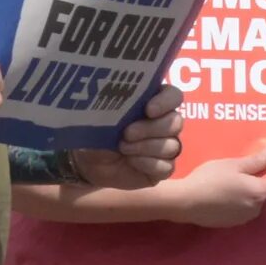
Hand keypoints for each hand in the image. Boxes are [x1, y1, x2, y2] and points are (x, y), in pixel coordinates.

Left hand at [67, 86, 187, 191]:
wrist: (90, 162)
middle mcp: (165, 123)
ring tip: (123, 148)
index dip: (165, 102)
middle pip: (175, 122)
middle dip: (150, 128)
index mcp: (154, 103)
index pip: (173, 96)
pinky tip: (131, 162)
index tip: (148, 110)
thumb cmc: (98, 131)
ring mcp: (167, 146)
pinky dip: (147, 164)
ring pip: (172, 146)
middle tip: (127, 133)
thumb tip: (123, 98)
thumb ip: (118, 104)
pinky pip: (166, 166)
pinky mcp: (164, 168)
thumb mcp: (103, 116)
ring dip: (144, 147)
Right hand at [170, 146, 265, 227]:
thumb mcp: (233, 164)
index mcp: (260, 192)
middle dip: (254, 185)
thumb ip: (256, 160)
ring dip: (244, 196)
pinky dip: (233, 205)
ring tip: (225, 186)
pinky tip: (218, 198)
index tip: (253, 168)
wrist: (186, 202)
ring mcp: (243, 219)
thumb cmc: (211, 178)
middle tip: (235, 174)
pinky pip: (238, 212)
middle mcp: (257, 208)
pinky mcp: (230, 224)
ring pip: (250, 204)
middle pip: (262, 194)